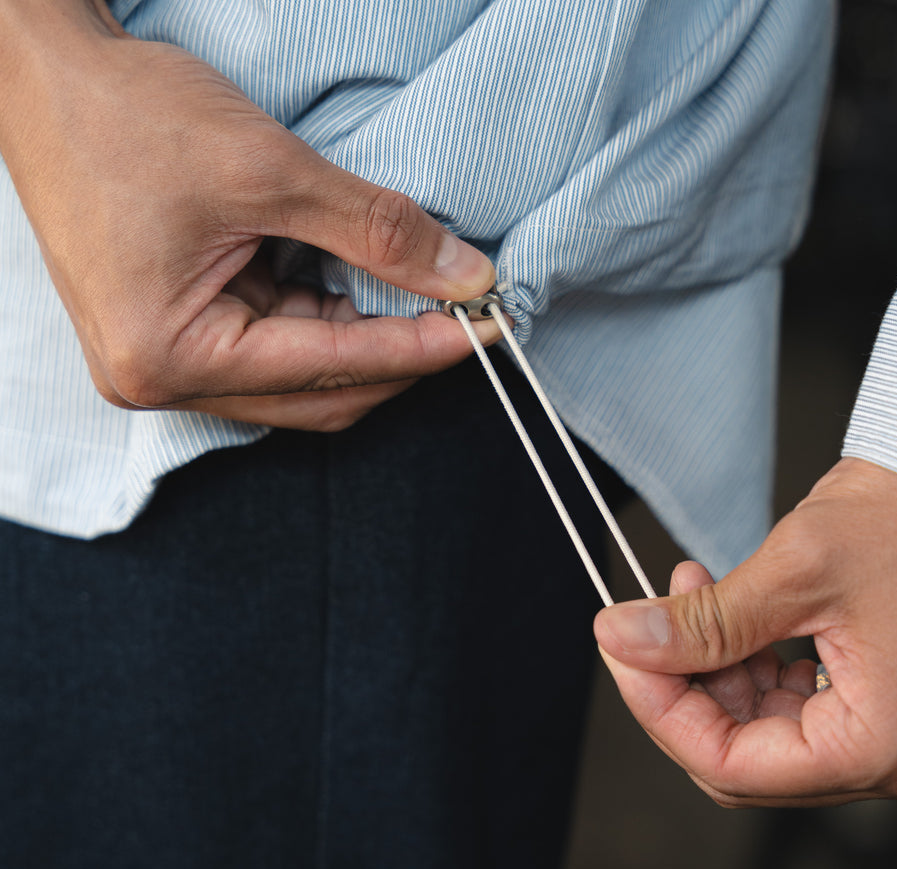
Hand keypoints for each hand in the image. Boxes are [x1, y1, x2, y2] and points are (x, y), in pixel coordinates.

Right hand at [0, 1, 496, 429]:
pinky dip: (325, 322)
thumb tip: (464, 276)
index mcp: (168, 355)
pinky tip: (359, 287)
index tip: (483, 327)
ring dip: (363, 339)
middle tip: (462, 314)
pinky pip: (274, 348)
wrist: (40, 76)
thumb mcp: (267, 171)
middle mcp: (161, 379)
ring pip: (301, 378)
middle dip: (395, 355)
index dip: (416, 350)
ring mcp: (165, 363)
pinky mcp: (174, 336)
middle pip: (318, 395)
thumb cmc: (127, 115)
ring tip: (418, 294)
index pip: (328, 371)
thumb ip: (375, 231)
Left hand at [594, 458, 896, 805]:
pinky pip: (801, 707)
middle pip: (747, 757)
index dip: (661, 711)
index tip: (624, 655)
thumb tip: (624, 640)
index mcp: (886, 746)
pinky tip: (733, 612)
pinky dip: (756, 664)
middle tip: (649, 628)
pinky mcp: (893, 705)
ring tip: (693, 595)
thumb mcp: (795, 571)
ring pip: (768, 732)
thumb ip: (703, 623)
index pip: (733, 767)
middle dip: (686, 689)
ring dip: (717, 668)